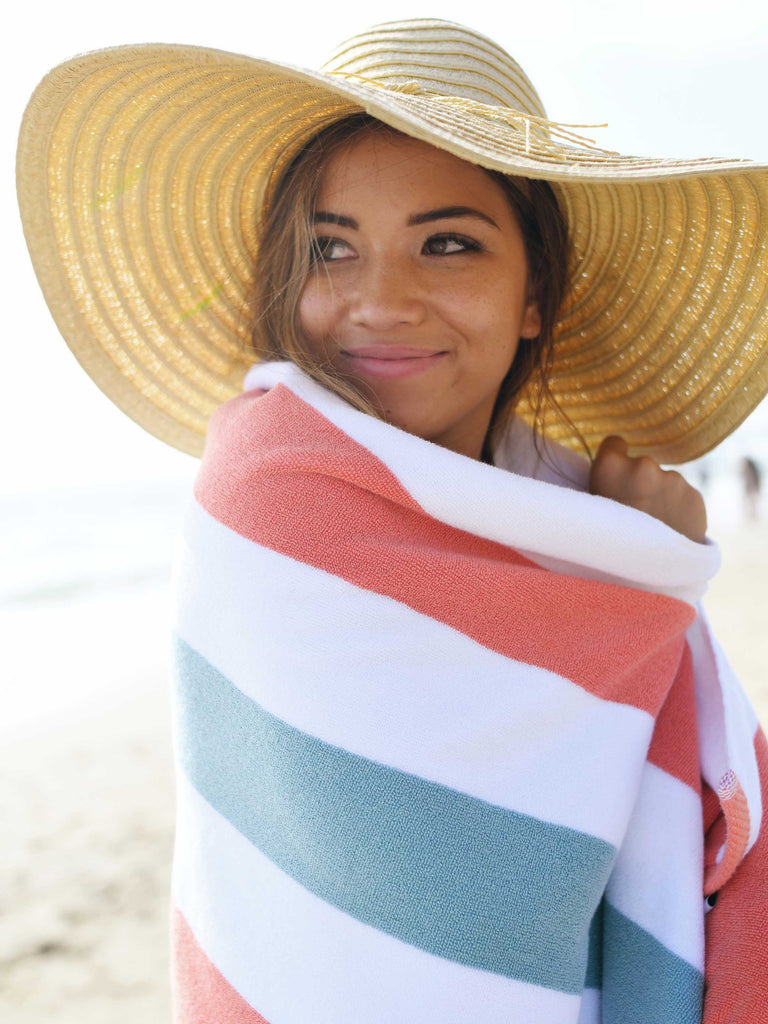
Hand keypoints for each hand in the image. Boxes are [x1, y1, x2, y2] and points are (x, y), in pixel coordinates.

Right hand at [589, 436, 707, 543]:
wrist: (648, 579)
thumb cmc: (608, 546)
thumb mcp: (591, 510)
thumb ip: (605, 482)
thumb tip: (613, 472)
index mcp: (611, 466)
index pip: (614, 442)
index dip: (613, 461)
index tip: (613, 478)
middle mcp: (644, 466)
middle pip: (641, 465)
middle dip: (638, 481)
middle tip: (632, 512)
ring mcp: (674, 480)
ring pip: (664, 482)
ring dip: (660, 496)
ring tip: (652, 526)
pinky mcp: (696, 496)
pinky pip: (683, 496)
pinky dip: (678, 509)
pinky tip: (670, 530)